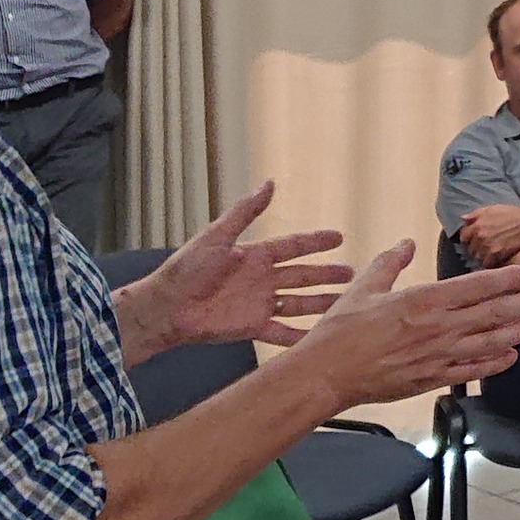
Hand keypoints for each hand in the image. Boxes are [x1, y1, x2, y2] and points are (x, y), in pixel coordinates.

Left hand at [130, 182, 351, 353]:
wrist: (166, 306)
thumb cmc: (185, 268)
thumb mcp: (217, 236)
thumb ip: (245, 212)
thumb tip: (269, 183)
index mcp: (255, 255)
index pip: (293, 246)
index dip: (316, 242)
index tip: (339, 237)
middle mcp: (262, 279)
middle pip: (303, 275)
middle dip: (327, 274)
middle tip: (353, 273)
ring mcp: (259, 303)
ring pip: (299, 303)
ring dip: (322, 302)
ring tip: (345, 302)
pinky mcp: (252, 326)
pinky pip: (283, 331)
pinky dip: (301, 336)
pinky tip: (319, 337)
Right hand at [291, 242, 519, 409]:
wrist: (326, 373)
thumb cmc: (341, 330)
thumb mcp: (365, 287)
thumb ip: (390, 263)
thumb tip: (405, 243)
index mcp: (422, 300)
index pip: (476, 287)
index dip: (507, 279)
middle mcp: (437, 327)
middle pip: (492, 313)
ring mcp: (437, 355)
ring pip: (489, 342)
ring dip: (519, 332)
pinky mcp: (431, 378)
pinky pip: (471, 370)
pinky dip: (494, 364)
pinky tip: (512, 357)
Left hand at [459, 204, 519, 266]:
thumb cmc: (513, 214)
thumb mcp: (493, 209)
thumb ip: (476, 214)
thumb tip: (463, 219)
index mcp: (477, 224)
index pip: (463, 237)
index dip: (469, 239)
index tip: (475, 241)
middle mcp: (480, 236)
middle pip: (471, 249)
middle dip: (477, 249)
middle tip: (485, 249)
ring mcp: (488, 246)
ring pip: (478, 257)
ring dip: (484, 257)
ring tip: (492, 255)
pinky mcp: (497, 254)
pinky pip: (488, 264)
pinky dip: (491, 263)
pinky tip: (498, 259)